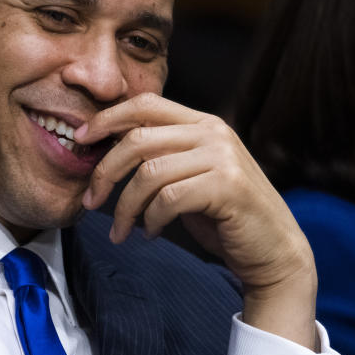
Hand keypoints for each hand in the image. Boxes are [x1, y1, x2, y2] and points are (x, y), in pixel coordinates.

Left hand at [75, 93, 317, 347]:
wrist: (274, 249)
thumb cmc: (224, 216)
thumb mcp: (191, 176)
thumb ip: (162, 156)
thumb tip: (107, 151)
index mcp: (203, 123)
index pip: (146, 104)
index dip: (107, 118)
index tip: (81, 140)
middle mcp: (214, 133)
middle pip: (139, 138)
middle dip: (105, 171)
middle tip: (90, 201)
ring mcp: (222, 158)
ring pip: (149, 172)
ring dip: (126, 207)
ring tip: (121, 230)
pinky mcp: (226, 187)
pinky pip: (168, 199)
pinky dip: (151, 220)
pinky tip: (151, 233)